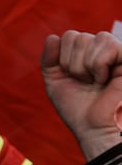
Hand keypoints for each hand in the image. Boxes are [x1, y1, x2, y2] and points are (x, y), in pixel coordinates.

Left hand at [41, 30, 121, 159]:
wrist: (94, 127)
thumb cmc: (77, 108)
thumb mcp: (55, 82)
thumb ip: (49, 59)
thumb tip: (52, 36)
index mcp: (85, 54)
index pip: (68, 37)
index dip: (62, 59)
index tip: (70, 78)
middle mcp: (101, 50)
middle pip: (76, 37)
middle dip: (72, 65)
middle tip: (84, 82)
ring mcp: (116, 52)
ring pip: (91, 38)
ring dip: (85, 66)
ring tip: (94, 82)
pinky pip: (108, 45)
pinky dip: (99, 65)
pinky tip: (105, 79)